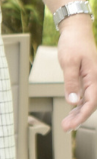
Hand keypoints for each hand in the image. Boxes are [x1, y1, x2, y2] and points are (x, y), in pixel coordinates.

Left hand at [57, 15, 96, 129]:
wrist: (76, 30)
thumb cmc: (72, 44)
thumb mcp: (68, 63)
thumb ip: (71, 82)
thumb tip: (73, 102)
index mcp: (95, 77)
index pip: (91, 101)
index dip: (82, 115)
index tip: (72, 125)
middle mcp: (95, 79)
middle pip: (91, 104)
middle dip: (79, 117)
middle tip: (66, 128)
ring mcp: (91, 79)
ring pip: (88, 101)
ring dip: (78, 113)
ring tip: (66, 123)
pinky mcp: (86, 78)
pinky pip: (84, 94)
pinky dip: (78, 104)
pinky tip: (71, 112)